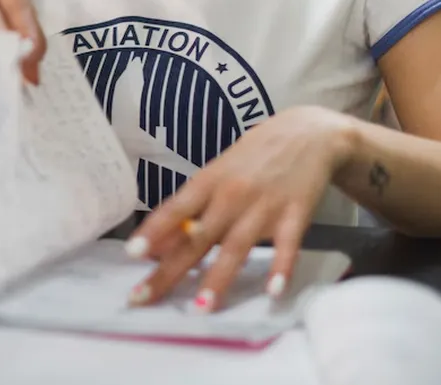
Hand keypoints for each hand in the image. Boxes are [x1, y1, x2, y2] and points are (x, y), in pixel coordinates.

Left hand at [124, 106, 358, 311]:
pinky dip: (280, 268)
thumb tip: (166, 239)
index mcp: (210, 181)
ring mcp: (264, 207)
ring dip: (218, 279)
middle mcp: (232, 195)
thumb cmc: (256, 154)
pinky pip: (287, 246)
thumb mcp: (221, 170)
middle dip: (170, 271)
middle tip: (144, 297)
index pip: (175, 210)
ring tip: (201, 308)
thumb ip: (197, 204)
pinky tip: (272, 291)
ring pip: (236, 248)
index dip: (154, 231)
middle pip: (197, 238)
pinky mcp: (295, 216)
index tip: (132, 254)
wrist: (308, 134)